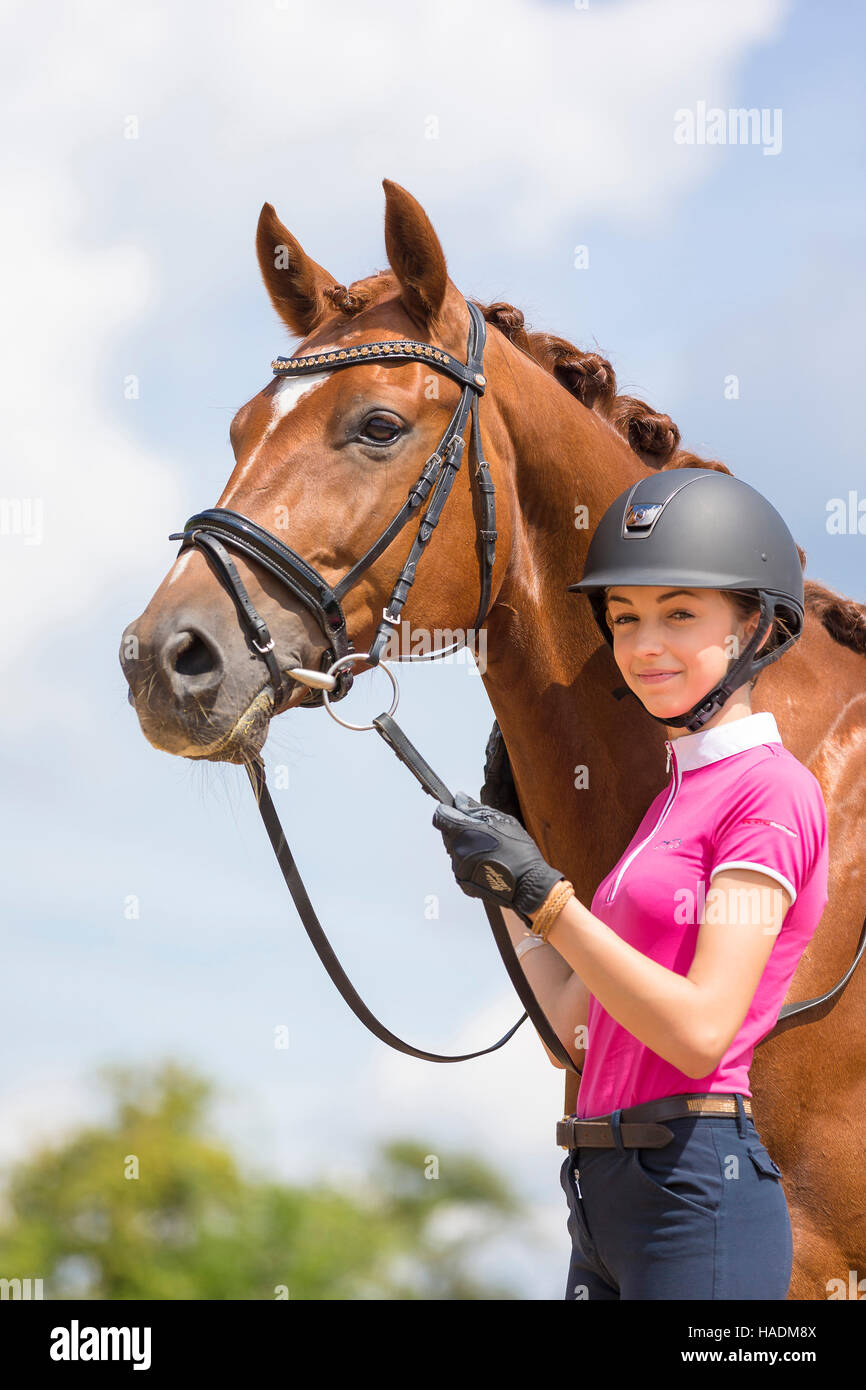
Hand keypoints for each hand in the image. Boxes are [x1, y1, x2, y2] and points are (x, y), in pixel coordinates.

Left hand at [432, 791, 564, 926]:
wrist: (527, 885)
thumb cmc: (519, 852)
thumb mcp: (501, 820)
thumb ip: (475, 808)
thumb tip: (460, 799)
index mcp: (463, 832)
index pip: (440, 817)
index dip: (448, 812)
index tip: (457, 811)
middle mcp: (456, 850)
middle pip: (447, 833)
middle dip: (460, 829)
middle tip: (483, 832)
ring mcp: (458, 868)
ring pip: (455, 850)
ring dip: (466, 846)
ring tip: (489, 849)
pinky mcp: (463, 882)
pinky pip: (461, 865)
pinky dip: (471, 862)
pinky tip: (488, 862)